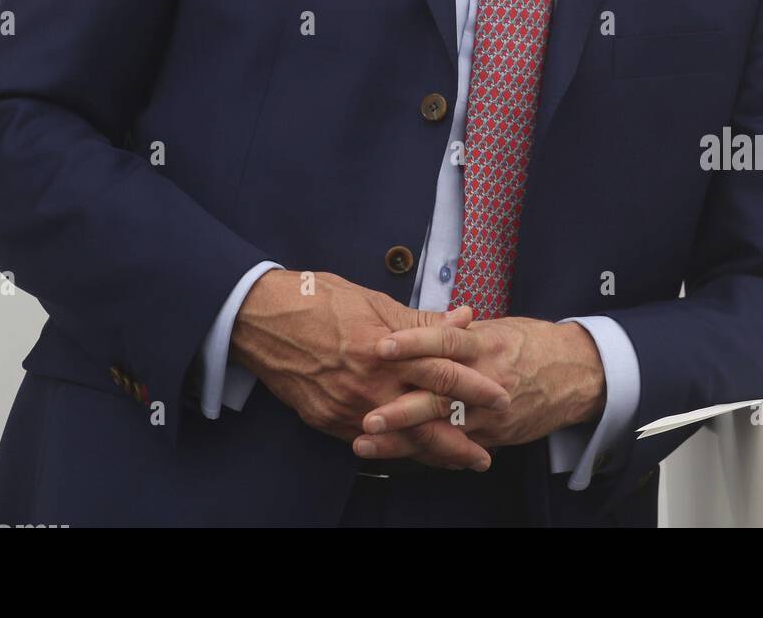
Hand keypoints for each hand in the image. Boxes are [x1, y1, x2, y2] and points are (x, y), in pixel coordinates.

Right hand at [229, 271, 509, 469]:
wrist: (262, 319)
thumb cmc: (319, 299)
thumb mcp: (374, 301)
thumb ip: (420, 320)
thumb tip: (463, 319)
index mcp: (385, 348)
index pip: (441, 372)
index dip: (474, 387)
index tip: (500, 397)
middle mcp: (369, 384)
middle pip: (424, 421)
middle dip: (458, 441)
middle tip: (484, 456)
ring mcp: (347, 407)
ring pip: (398, 440)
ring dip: (430, 454)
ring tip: (456, 463)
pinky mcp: (327, 420)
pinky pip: (367, 441)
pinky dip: (393, 448)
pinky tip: (409, 453)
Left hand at [353, 316, 605, 462]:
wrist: (576, 374)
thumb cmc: (531, 343)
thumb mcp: (497, 328)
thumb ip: (459, 331)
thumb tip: (422, 324)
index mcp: (485, 345)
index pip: (445, 341)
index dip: (413, 343)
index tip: (381, 346)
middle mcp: (486, 380)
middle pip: (440, 395)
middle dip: (401, 408)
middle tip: (366, 415)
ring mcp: (490, 413)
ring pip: (442, 429)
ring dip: (402, 439)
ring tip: (367, 443)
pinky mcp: (493, 436)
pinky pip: (455, 447)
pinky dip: (425, 452)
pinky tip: (395, 456)